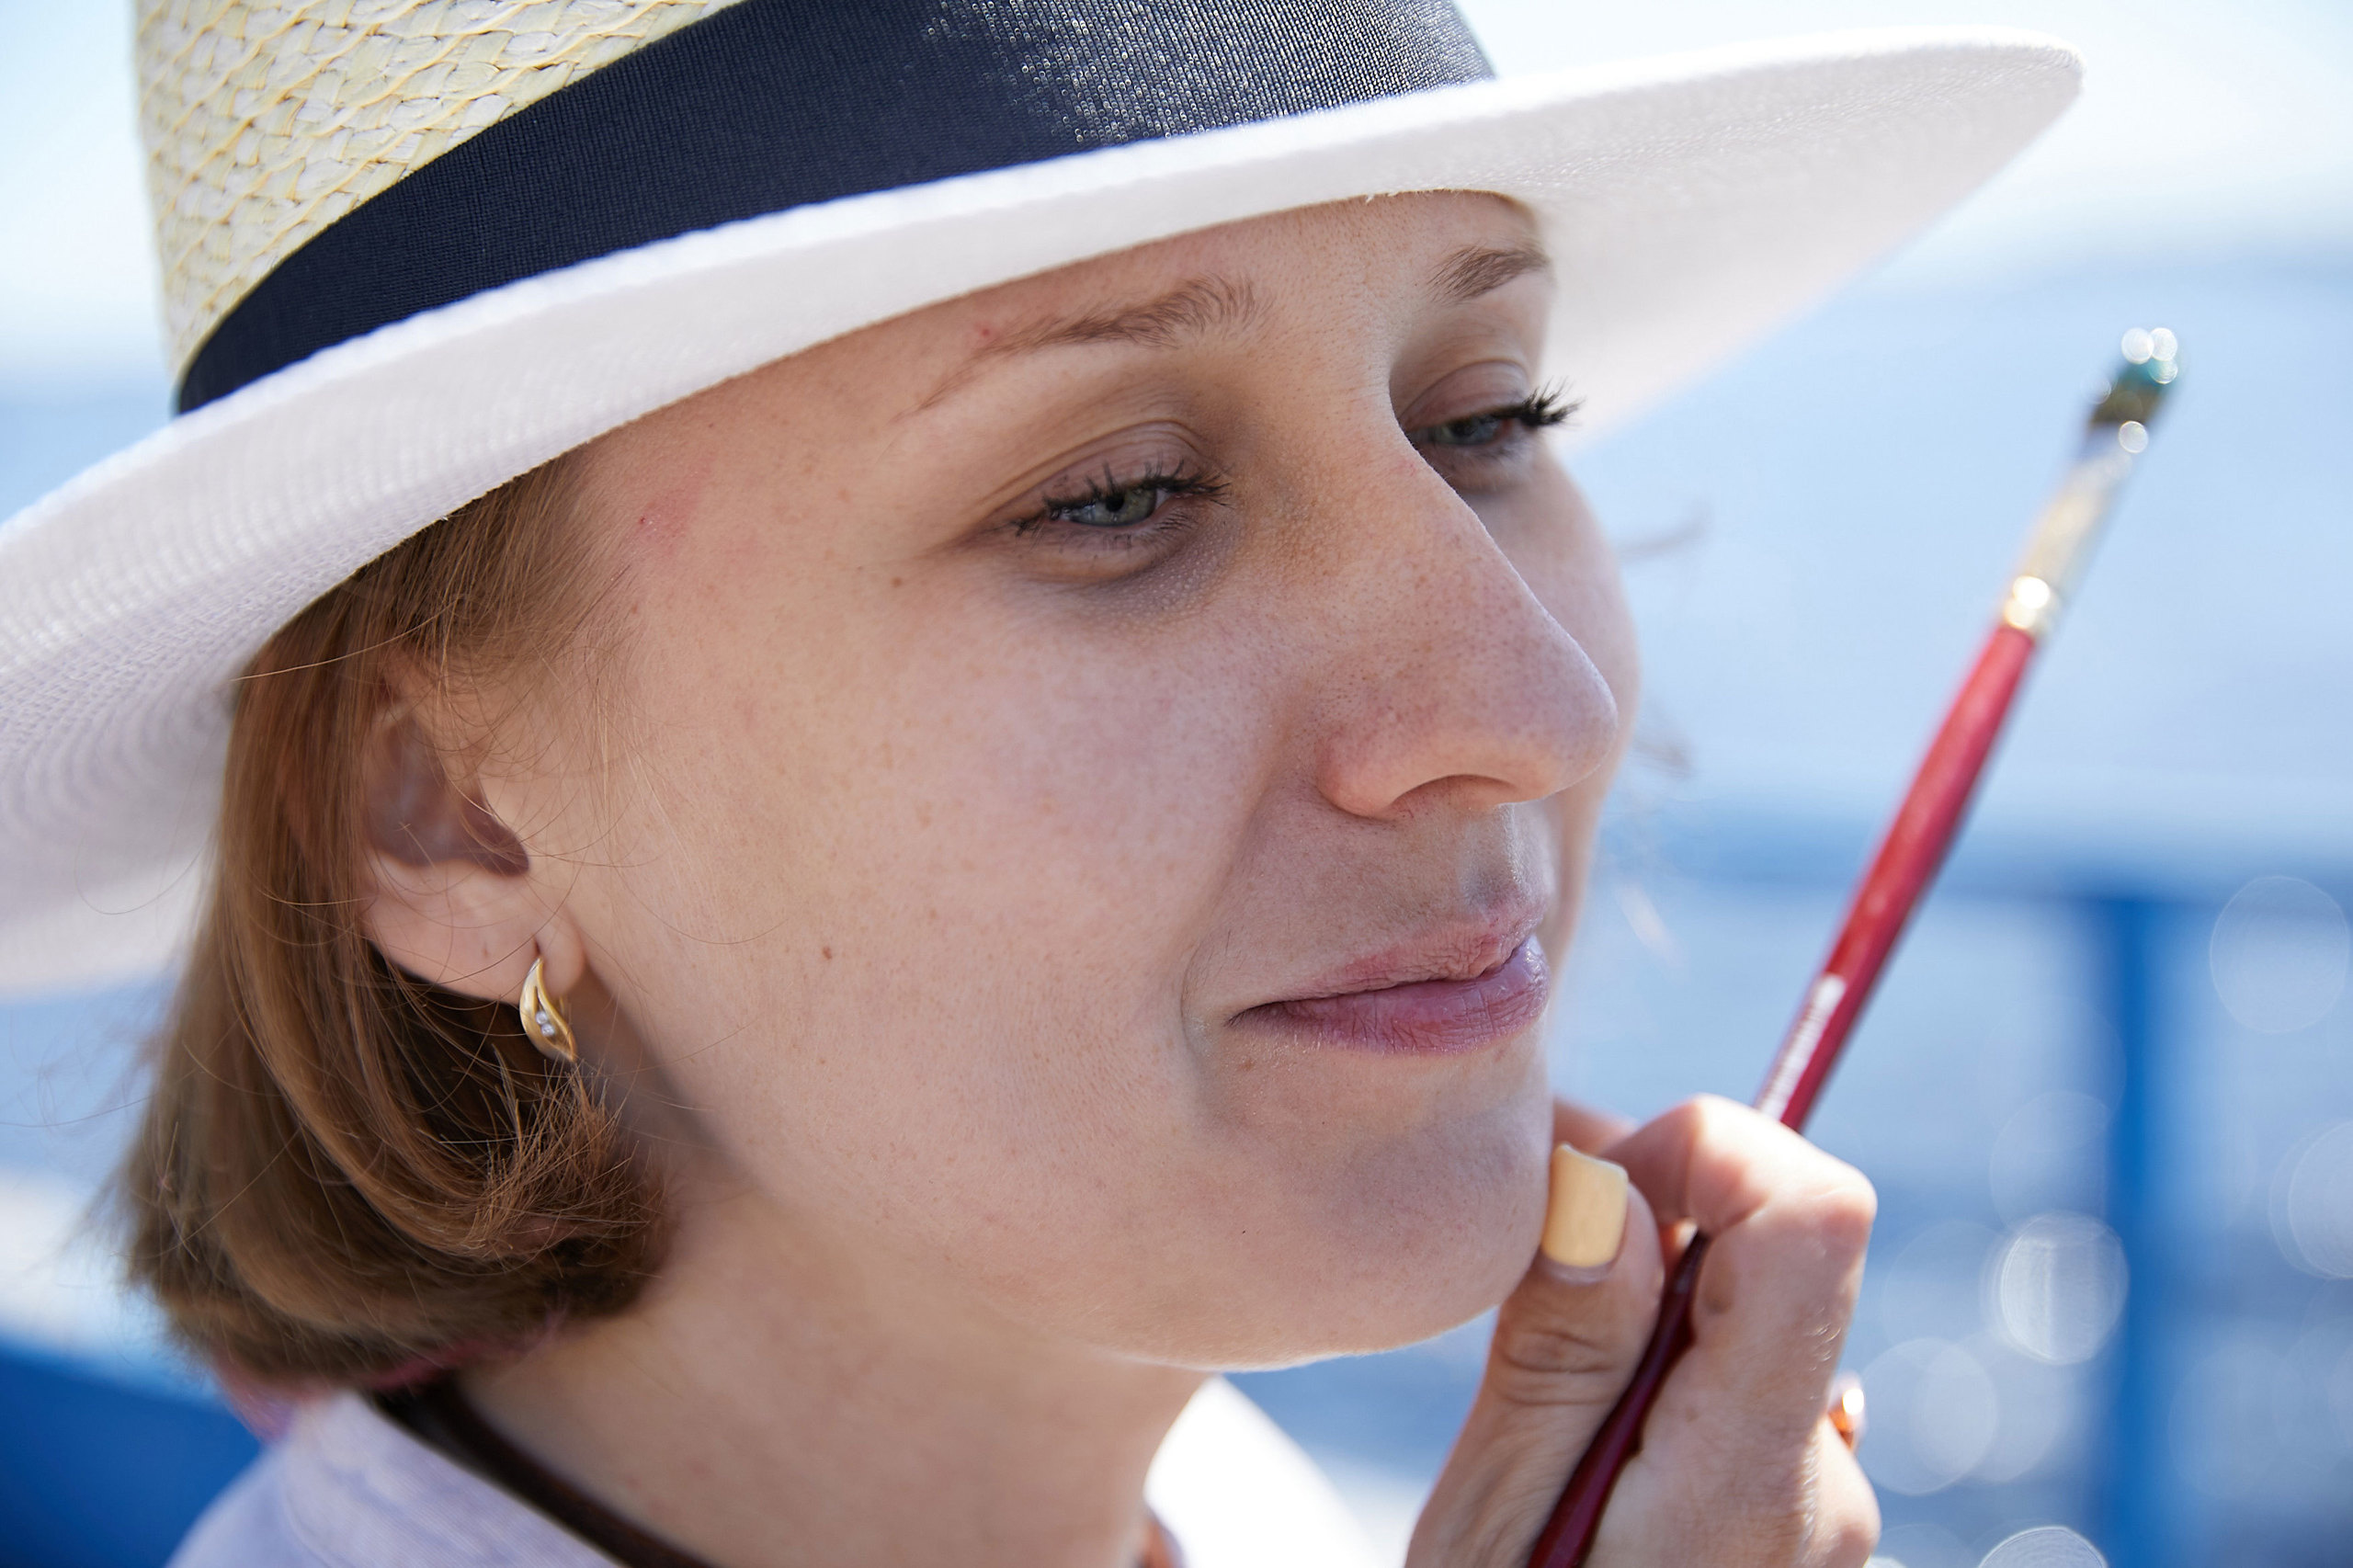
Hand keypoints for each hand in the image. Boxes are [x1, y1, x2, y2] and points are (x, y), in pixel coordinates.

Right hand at [1408, 1095, 1878, 1566]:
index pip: (1812, 1218)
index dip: (1706, 1147)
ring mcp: (1823, 1508)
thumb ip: (1555, 1365)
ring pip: (1742, 1323)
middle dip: (1636, 1224)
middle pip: (1765, 1256)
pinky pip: (1741, 1390)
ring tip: (1527, 1397)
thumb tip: (1600, 1187)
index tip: (1582, 1190)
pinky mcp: (1799, 1526)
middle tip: (1507, 1275)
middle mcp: (1818, 1480)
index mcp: (1745, 1476)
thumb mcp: (1486, 1538)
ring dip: (1635, 1314)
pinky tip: (1577, 1451)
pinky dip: (1656, 1378)